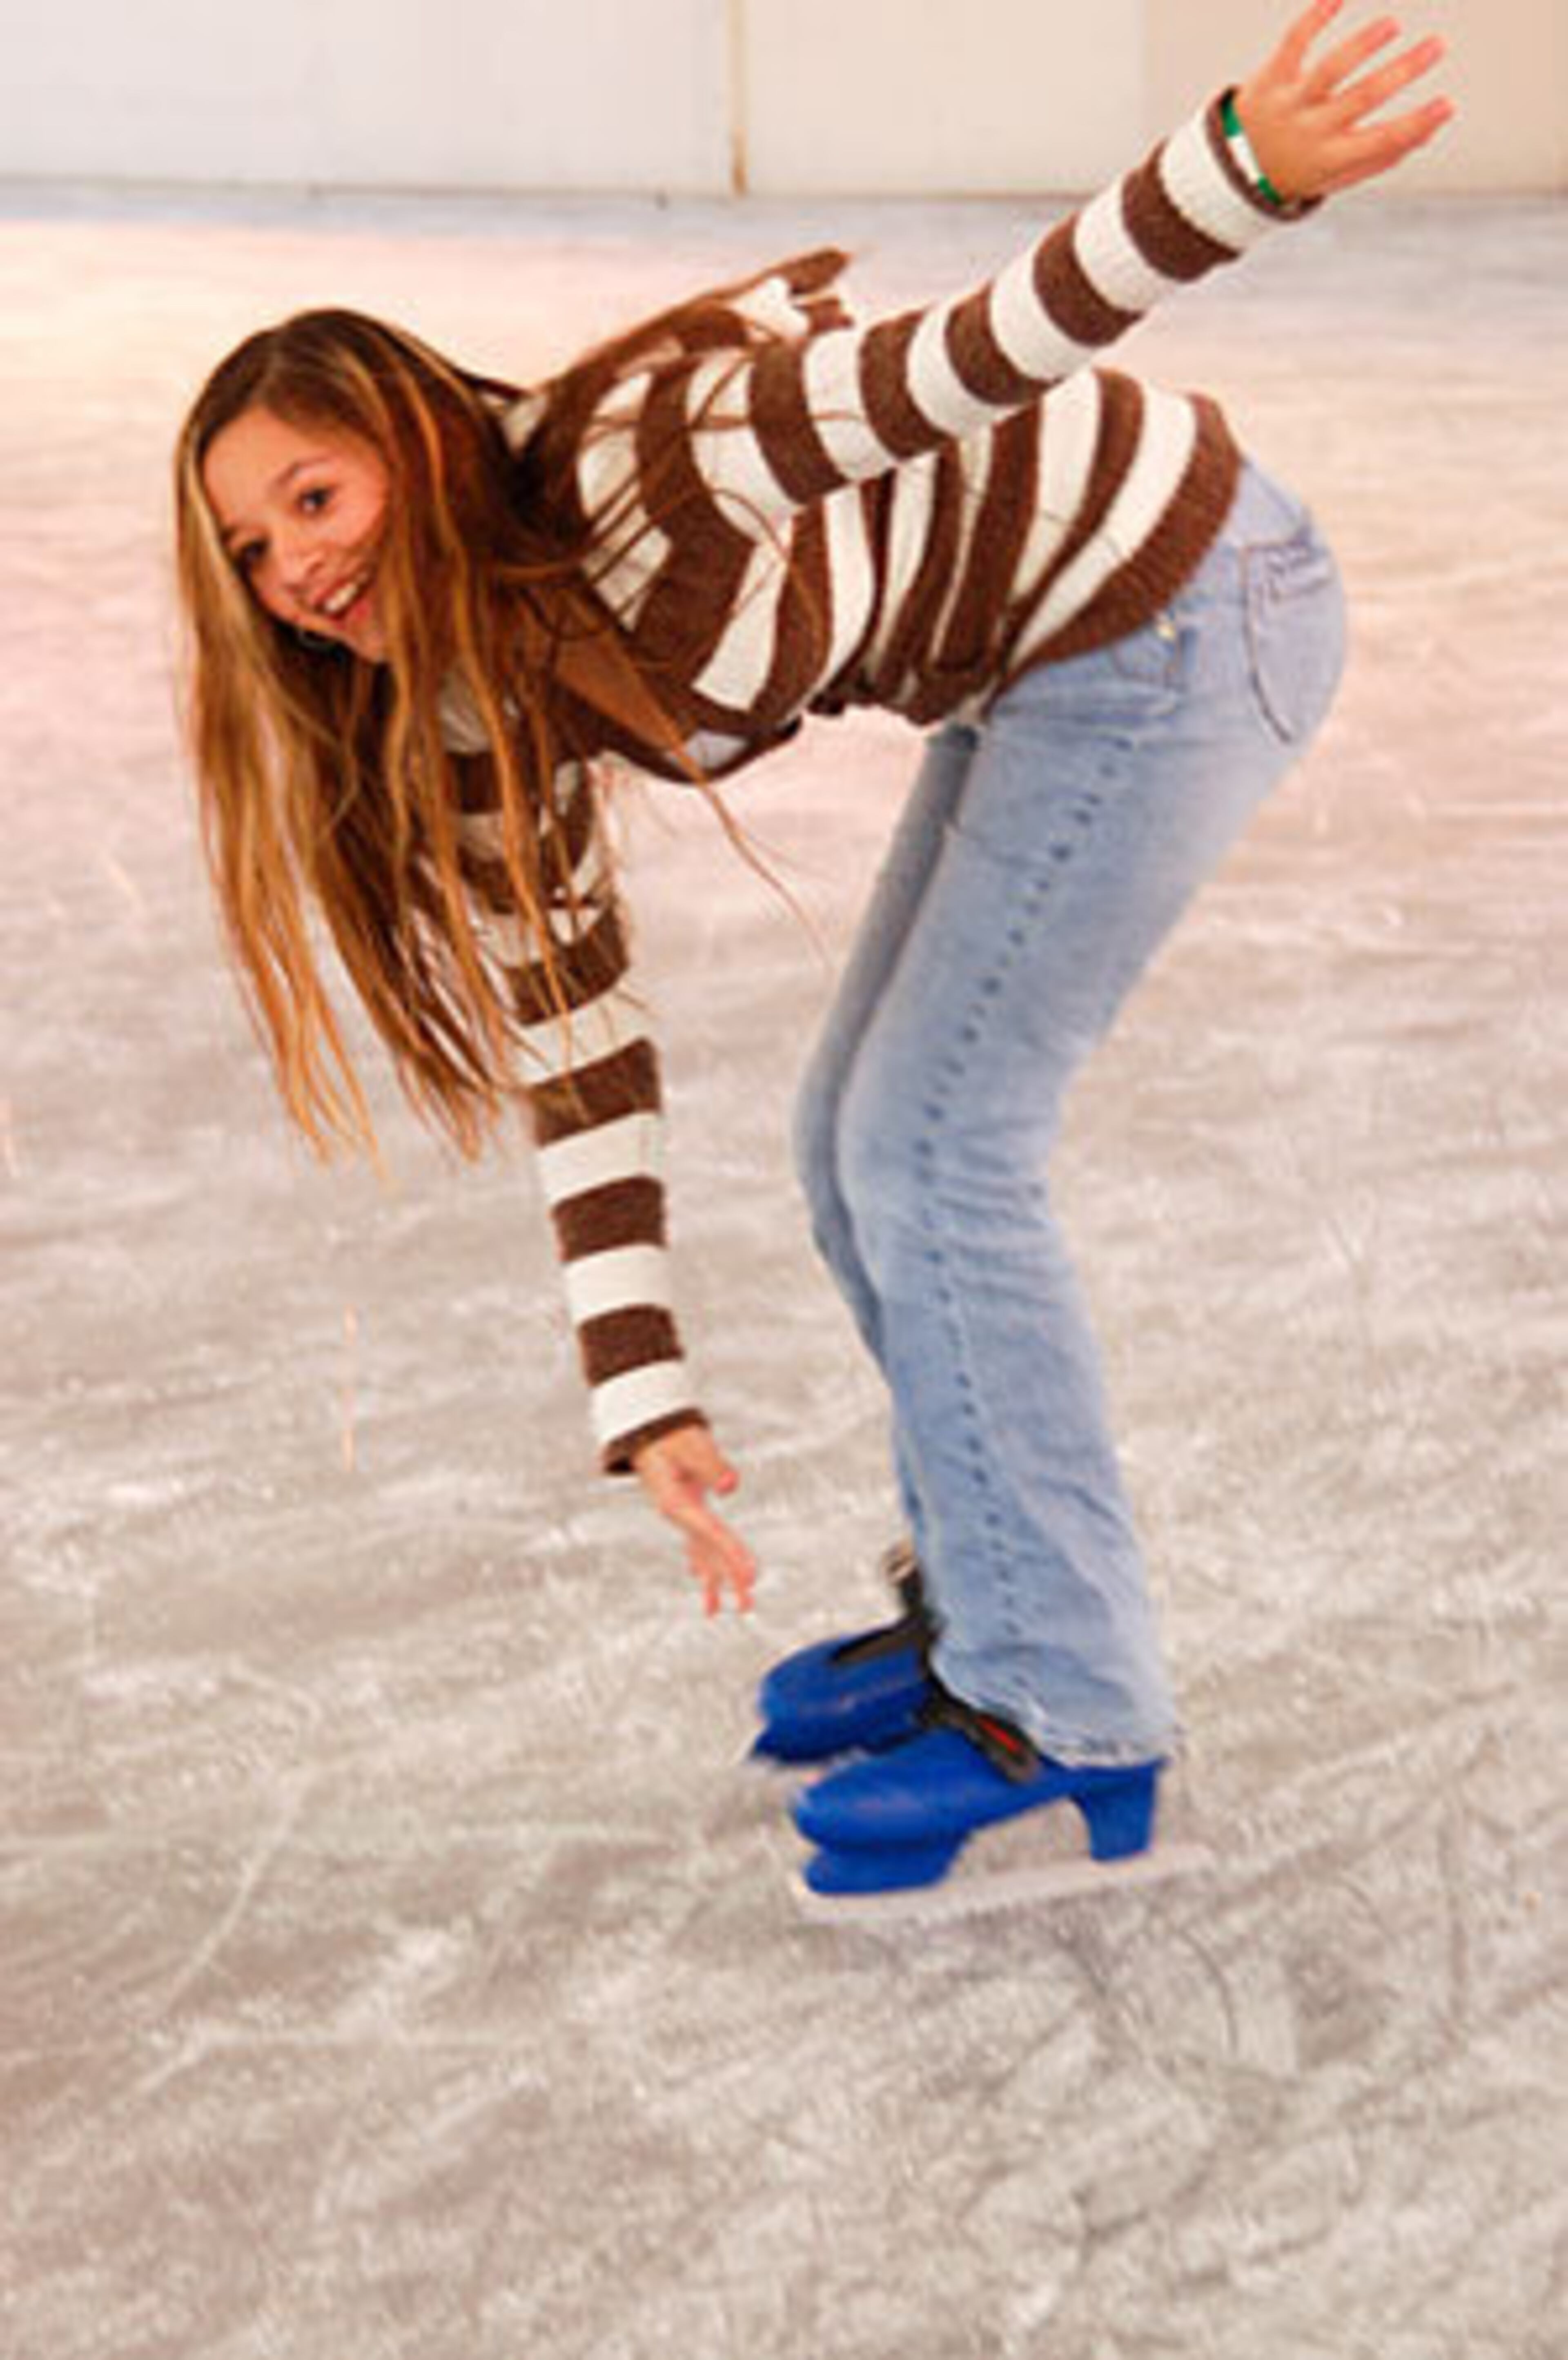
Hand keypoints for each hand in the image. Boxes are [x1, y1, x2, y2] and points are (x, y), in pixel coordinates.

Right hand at [632, 1425, 756, 1615]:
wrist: (646, 1429)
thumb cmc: (672, 1435)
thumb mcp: (691, 1445)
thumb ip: (711, 1464)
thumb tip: (730, 1486)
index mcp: (676, 1503)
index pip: (711, 1533)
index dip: (733, 1554)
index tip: (752, 1576)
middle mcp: (677, 1515)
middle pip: (707, 1552)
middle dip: (729, 1579)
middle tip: (748, 1607)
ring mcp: (679, 1514)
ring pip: (701, 1552)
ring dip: (716, 1578)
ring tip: (724, 1609)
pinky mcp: (682, 1508)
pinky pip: (695, 1541)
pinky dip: (702, 1560)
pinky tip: (700, 1578)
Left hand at [1235, 0, 1454, 200]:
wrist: (1233, 169)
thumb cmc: (1298, 169)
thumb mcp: (1337, 176)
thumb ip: (1381, 157)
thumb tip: (1429, 131)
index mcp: (1331, 157)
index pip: (1381, 140)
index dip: (1416, 124)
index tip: (1447, 105)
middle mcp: (1311, 130)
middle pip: (1362, 97)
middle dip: (1403, 71)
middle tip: (1437, 45)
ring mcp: (1289, 103)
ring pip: (1329, 70)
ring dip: (1363, 44)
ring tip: (1392, 25)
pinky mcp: (1270, 79)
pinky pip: (1292, 44)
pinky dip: (1313, 18)